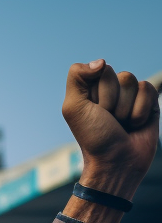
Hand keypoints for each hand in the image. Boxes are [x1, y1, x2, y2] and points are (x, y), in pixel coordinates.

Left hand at [62, 61, 158, 198]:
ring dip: (125, 107)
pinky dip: (140, 109)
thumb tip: (101, 61)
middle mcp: (109, 91)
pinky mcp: (148, 101)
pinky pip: (148, 88)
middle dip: (111, 100)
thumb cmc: (94, 137)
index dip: (97, 92)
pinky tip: (135, 124)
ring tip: (121, 124)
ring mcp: (129, 96)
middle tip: (108, 120)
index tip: (93, 112)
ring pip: (132, 81)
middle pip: (116, 75)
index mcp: (90, 91)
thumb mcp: (74, 108)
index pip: (98, 70)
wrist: (116, 161)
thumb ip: (77, 77)